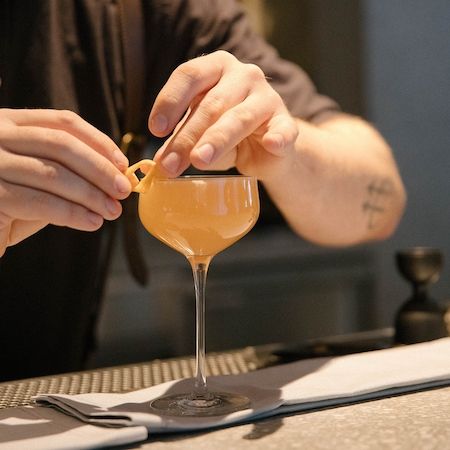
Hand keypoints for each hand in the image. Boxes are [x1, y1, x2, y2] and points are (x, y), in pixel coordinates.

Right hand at [0, 108, 131, 255]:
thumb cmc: (12, 204)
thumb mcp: (41, 179)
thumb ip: (69, 171)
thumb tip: (117, 174)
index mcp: (11, 123)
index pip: (64, 122)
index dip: (99, 141)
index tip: (123, 164)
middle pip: (61, 145)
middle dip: (99, 169)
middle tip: (123, 191)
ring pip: (54, 174)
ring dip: (91, 195)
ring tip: (112, 212)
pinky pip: (41, 203)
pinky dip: (72, 214)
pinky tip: (92, 222)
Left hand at [148, 50, 298, 178]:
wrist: (266, 149)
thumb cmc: (227, 135)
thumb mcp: (199, 134)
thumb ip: (180, 143)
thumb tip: (160, 163)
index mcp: (216, 68)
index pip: (189, 75)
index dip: (170, 101)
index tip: (156, 130)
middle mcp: (244, 75)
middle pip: (211, 103)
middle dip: (187, 136)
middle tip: (170, 165)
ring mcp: (268, 98)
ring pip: (239, 117)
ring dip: (217, 140)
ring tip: (199, 160)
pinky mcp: (286, 123)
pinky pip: (283, 130)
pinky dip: (277, 138)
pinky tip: (271, 144)